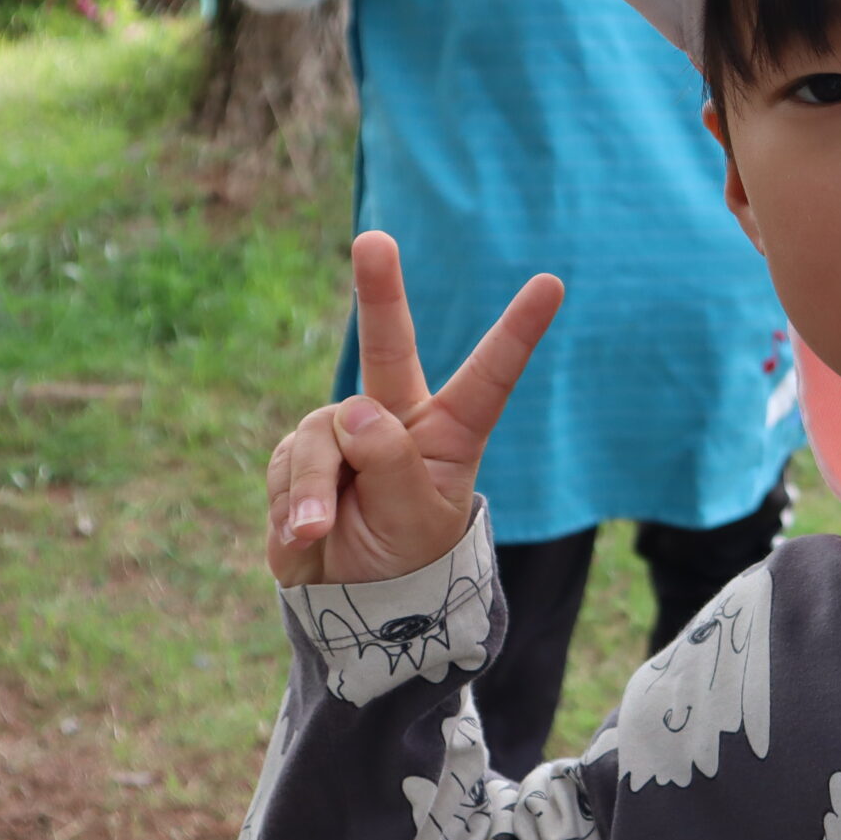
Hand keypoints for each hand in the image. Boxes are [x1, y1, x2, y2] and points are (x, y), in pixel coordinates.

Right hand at [265, 232, 564, 587]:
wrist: (352, 598)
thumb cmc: (405, 556)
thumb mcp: (416, 521)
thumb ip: (392, 465)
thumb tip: (355, 408)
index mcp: (451, 431)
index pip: (490, 377)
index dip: (518, 331)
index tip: (553, 283)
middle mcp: (398, 418)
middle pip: (388, 347)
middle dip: (378, 291)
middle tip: (374, 241)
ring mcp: (344, 431)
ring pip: (323, 436)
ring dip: (316, 490)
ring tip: (323, 531)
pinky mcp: (300, 451)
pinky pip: (287, 465)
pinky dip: (293, 506)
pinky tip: (306, 534)